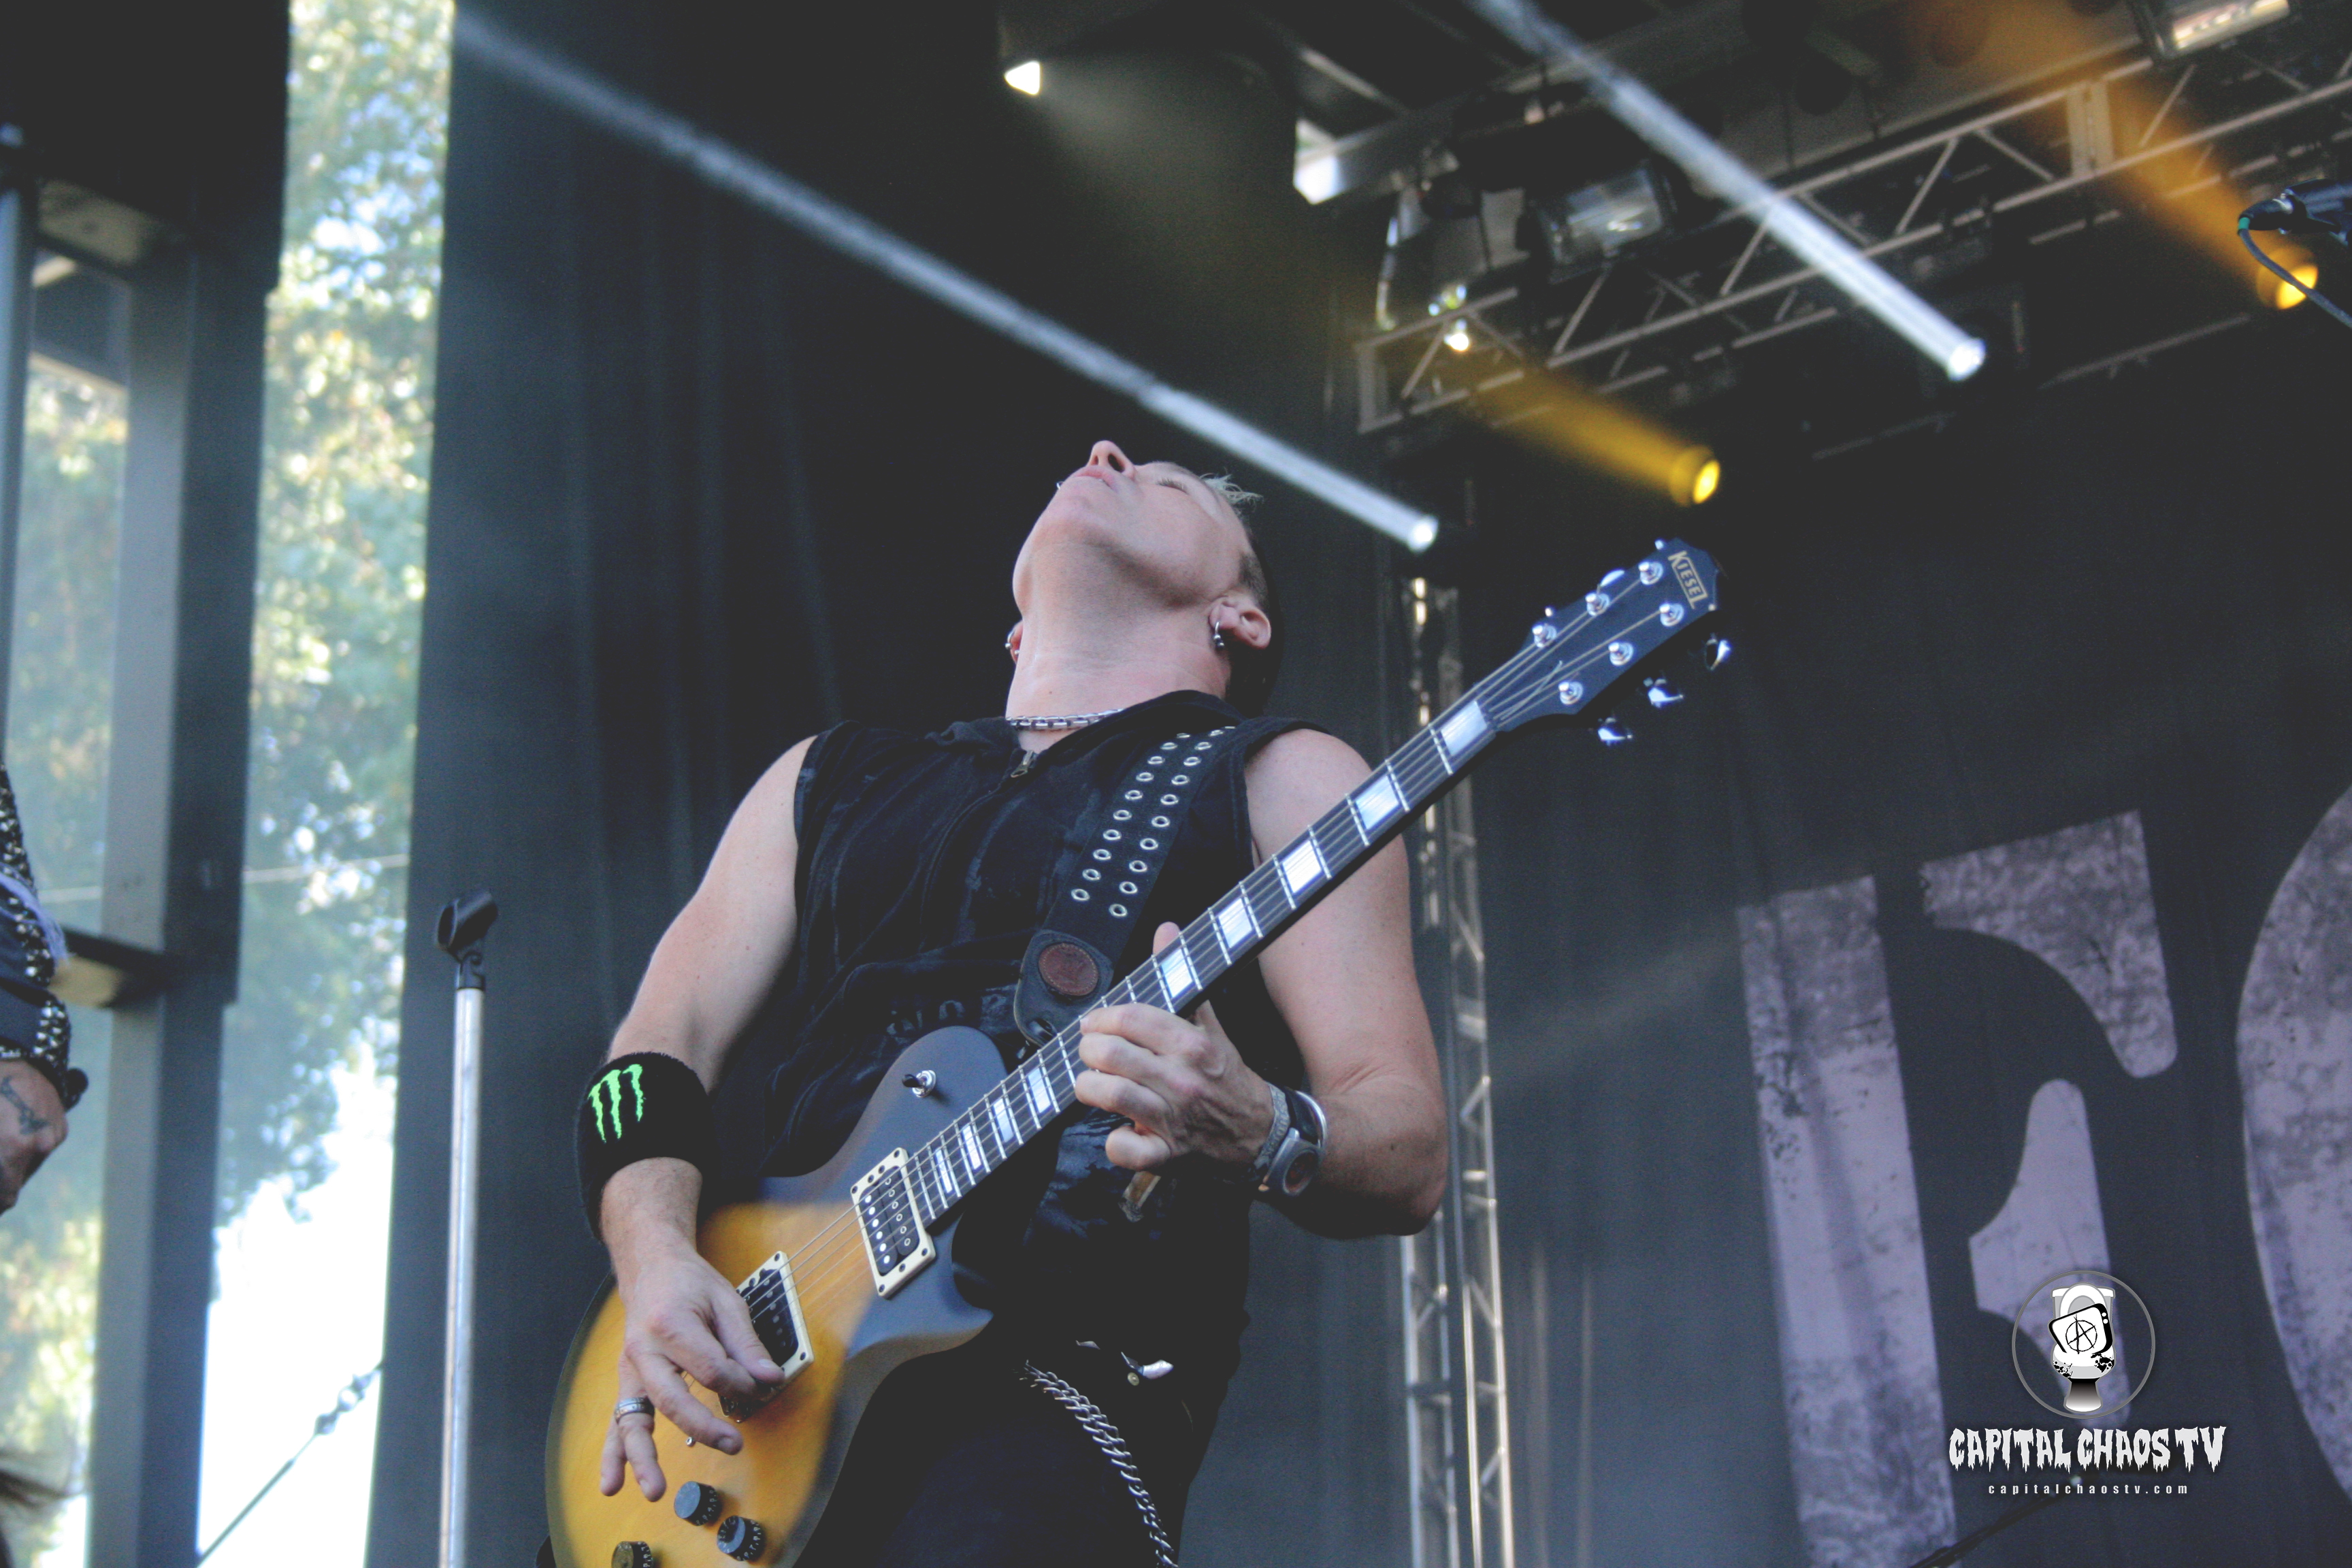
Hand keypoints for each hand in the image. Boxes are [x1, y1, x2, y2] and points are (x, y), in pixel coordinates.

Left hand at [0, 1061, 66, 1214]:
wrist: (16, 1053)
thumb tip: (1, 1175)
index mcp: (15, 1147)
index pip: (7, 1197)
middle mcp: (40, 1145)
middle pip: (16, 1182)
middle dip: (2, 1180)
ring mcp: (53, 1134)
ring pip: (28, 1164)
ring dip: (11, 1164)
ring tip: (2, 1147)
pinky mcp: (59, 1124)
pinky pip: (39, 1146)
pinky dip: (24, 1146)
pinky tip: (10, 1133)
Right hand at [599, 1235, 783, 1500]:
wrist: (651, 1268)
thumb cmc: (690, 1284)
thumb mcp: (727, 1301)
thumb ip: (747, 1343)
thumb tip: (769, 1379)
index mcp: (671, 1324)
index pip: (710, 1368)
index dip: (740, 1382)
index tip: (759, 1383)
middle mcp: (643, 1350)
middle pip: (672, 1397)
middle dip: (703, 1426)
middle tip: (733, 1445)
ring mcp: (630, 1370)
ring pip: (633, 1419)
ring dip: (643, 1458)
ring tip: (655, 1490)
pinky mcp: (627, 1383)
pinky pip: (617, 1422)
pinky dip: (614, 1454)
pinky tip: (611, 1483)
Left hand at [1075, 924, 1275, 1175]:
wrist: (1260, 1132)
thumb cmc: (1227, 1077)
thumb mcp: (1210, 1025)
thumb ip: (1182, 977)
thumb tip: (1165, 929)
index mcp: (1192, 1044)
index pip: (1131, 1017)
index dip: (1101, 1018)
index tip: (1095, 1023)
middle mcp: (1182, 1079)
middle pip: (1110, 1054)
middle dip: (1089, 1051)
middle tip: (1091, 1052)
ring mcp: (1173, 1119)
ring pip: (1110, 1095)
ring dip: (1090, 1088)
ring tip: (1095, 1083)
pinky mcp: (1167, 1154)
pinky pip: (1125, 1150)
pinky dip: (1114, 1143)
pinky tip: (1119, 1130)